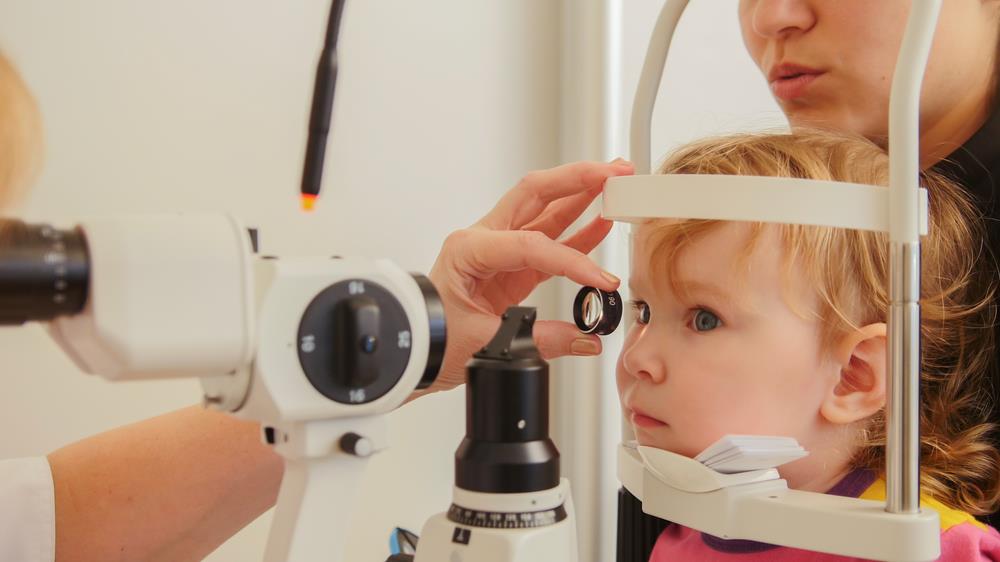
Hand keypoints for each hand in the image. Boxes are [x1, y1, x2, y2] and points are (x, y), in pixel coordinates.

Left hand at [424, 159, 632, 392]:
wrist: (416, 349)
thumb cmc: (432, 338)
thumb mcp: (483, 342)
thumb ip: (540, 339)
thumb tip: (584, 339)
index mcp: (469, 249)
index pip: (531, 244)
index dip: (571, 260)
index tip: (600, 280)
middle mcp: (484, 239)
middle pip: (536, 193)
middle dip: (577, 178)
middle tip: (613, 172)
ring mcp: (499, 250)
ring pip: (545, 211)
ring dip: (582, 196)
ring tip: (615, 185)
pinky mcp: (512, 267)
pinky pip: (549, 242)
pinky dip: (577, 233)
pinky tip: (601, 224)